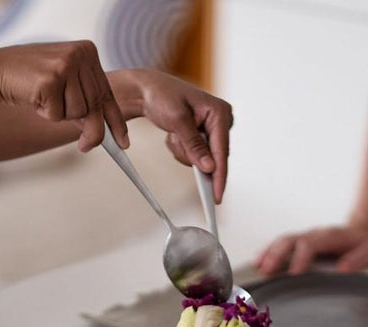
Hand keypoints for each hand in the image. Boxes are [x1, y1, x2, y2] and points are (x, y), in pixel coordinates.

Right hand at [0, 41, 128, 152]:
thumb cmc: (31, 81)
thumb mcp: (65, 86)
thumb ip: (85, 100)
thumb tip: (101, 131)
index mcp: (88, 52)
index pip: (107, 94)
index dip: (116, 122)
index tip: (124, 143)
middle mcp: (80, 54)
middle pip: (96, 107)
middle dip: (92, 132)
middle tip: (84, 147)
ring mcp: (66, 65)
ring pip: (79, 113)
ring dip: (61, 115)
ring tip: (45, 99)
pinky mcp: (51, 78)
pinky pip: (58, 115)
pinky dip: (46, 114)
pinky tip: (35, 97)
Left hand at [111, 69, 232, 202]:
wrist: (146, 90)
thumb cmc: (161, 95)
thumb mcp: (177, 120)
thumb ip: (194, 145)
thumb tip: (209, 167)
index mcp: (220, 112)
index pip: (222, 151)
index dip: (219, 175)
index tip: (216, 196)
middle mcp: (220, 120)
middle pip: (214, 157)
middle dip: (192, 154)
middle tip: (175, 139)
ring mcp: (212, 129)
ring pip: (202, 159)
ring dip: (183, 151)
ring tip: (173, 132)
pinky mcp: (203, 135)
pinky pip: (194, 155)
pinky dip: (181, 149)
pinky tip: (174, 134)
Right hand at [254, 224, 367, 275]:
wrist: (361, 233)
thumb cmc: (365, 246)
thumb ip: (359, 259)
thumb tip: (343, 269)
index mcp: (330, 236)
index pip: (310, 243)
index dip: (300, 257)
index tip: (294, 274)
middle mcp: (314, 234)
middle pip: (290, 240)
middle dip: (277, 255)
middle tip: (266, 271)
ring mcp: (304, 238)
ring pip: (281, 241)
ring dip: (268, 253)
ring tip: (257, 268)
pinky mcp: (298, 244)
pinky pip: (279, 245)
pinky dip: (267, 252)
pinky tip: (257, 263)